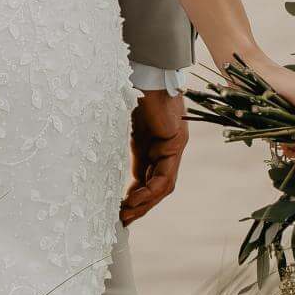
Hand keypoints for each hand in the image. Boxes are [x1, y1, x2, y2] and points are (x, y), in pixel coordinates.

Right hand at [121, 87, 186, 224]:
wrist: (144, 73)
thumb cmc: (132, 95)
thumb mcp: (129, 134)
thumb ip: (131, 154)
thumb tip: (118, 179)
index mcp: (156, 146)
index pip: (149, 180)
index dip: (136, 198)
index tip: (121, 213)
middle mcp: (169, 149)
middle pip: (158, 187)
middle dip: (140, 206)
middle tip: (123, 220)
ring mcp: (175, 146)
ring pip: (163, 186)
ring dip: (145, 203)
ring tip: (127, 213)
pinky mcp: (176, 143)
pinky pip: (165, 176)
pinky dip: (150, 191)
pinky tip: (134, 199)